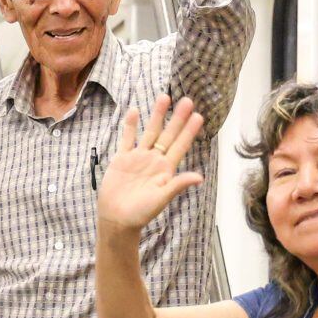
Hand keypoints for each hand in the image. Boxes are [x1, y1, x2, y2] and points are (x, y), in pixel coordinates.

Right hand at [97, 95, 203, 233]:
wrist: (117, 219)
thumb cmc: (141, 213)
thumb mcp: (161, 199)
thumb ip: (177, 185)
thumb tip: (199, 177)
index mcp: (166, 169)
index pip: (180, 145)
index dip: (189, 131)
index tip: (198, 116)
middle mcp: (154, 160)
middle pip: (168, 134)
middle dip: (178, 118)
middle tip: (187, 100)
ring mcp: (138, 158)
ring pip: (150, 132)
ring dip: (157, 115)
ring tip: (165, 97)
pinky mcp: (122, 159)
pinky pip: (128, 139)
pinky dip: (130, 126)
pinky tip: (134, 111)